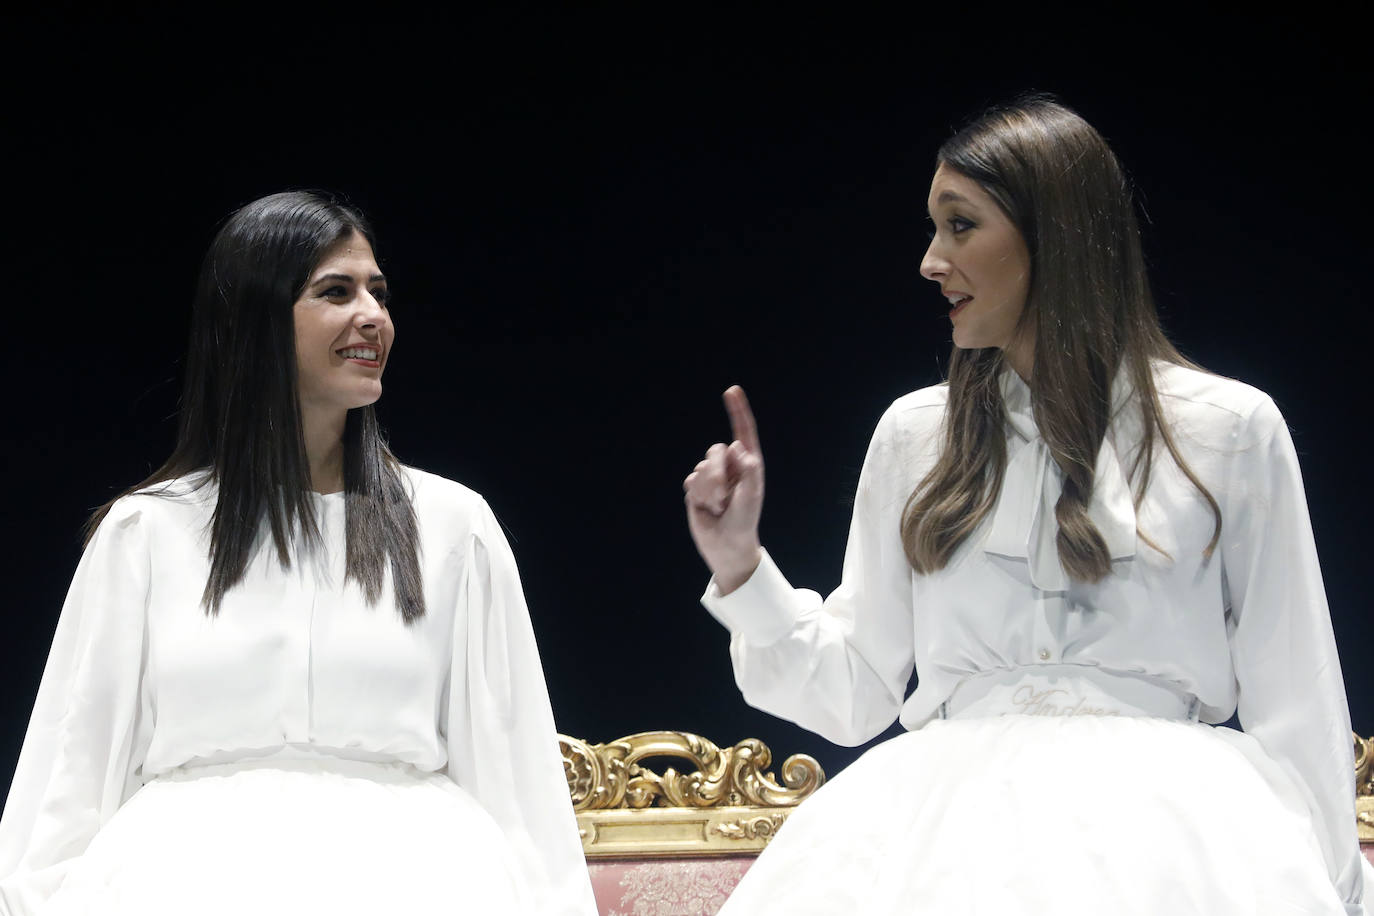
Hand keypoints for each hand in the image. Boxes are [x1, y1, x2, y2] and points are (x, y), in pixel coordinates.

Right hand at [683, 385, 763, 593]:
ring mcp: (711, 476)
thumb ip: (749, 470)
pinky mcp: (696, 487)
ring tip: (718, 507)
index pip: (742, 432)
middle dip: (716, 474)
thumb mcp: (752, 495)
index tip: (732, 391)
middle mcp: (729, 465)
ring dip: (708, 490)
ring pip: (701, 467)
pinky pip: (691, 481)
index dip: (737, 411)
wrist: (726, 544)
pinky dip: (698, 495)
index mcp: (747, 463)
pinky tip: (706, 508)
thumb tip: (737, 448)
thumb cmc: (745, 520)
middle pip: (714, 450)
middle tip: (723, 498)